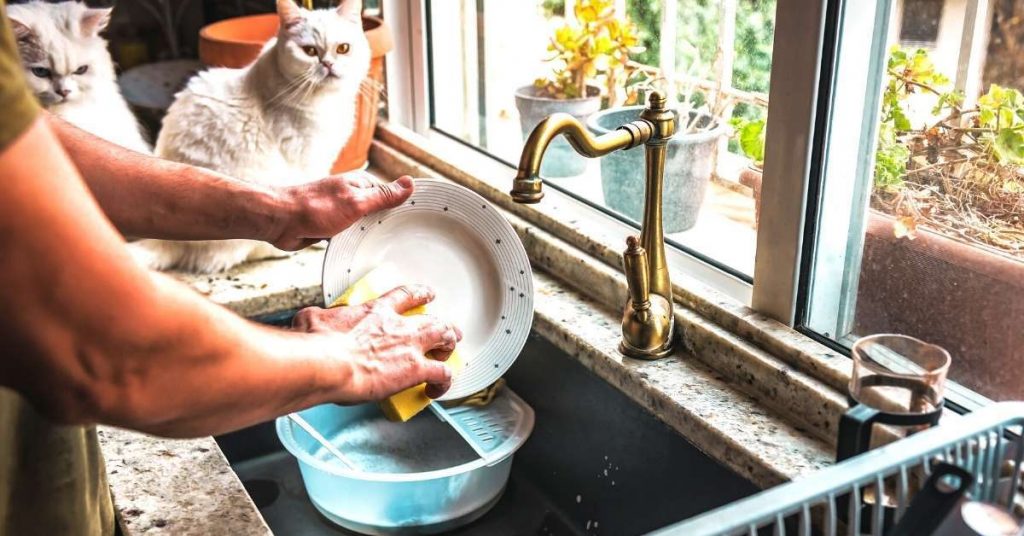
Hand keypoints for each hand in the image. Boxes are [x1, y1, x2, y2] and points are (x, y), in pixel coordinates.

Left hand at [271, 174, 413, 250]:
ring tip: (389, 250)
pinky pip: (351, 236)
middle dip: (390, 224)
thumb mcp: (356, 202)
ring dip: (371, 236)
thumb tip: (410, 182)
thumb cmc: (314, 209)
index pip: (393, 194)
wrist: (280, 222)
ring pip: (366, 226)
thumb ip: (383, 196)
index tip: (423, 219)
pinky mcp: (331, 227)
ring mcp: (342, 212)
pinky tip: (363, 253)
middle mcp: (353, 196)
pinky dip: (356, 243)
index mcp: (361, 185)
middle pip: (380, 212)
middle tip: (408, 241)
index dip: (407, 206)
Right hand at [292, 285, 462, 401]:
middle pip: (434, 319)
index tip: (426, 296)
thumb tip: (310, 320)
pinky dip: (444, 383)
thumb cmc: (316, 343)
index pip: (405, 296)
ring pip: (446, 340)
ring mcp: (410, 347)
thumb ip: (321, 318)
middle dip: (444, 327)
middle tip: (449, 332)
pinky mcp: (415, 370)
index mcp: (375, 312)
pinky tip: (437, 390)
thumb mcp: (314, 319)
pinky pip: (442, 375)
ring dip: (449, 348)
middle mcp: (398, 326)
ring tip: (447, 356)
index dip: (420, 295)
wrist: (326, 362)